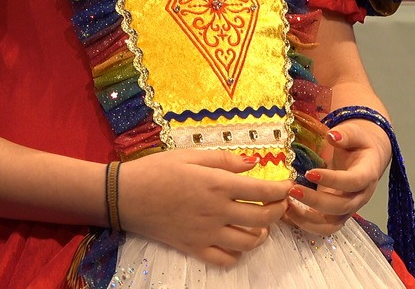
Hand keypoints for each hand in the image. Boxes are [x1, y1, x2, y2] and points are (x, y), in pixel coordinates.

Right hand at [118, 149, 290, 267]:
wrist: (126, 196)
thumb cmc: (156, 170)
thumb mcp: (189, 155)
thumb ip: (224, 160)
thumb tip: (253, 163)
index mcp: (216, 185)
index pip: (262, 190)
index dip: (281, 189)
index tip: (288, 185)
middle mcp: (216, 212)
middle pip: (262, 218)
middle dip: (279, 210)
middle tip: (280, 202)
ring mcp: (206, 233)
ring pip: (249, 242)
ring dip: (263, 233)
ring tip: (261, 222)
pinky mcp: (195, 248)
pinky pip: (226, 259)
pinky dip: (238, 253)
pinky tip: (238, 240)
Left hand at [283, 121, 390, 235]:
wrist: (368, 159)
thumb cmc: (359, 144)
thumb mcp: (355, 133)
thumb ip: (346, 134)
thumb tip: (332, 135)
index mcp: (367, 175)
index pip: (353, 182)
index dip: (333, 180)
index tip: (310, 173)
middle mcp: (360, 196)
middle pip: (341, 207)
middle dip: (315, 201)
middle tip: (291, 190)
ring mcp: (349, 208)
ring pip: (332, 224)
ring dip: (308, 219)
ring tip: (286, 206)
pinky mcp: (337, 215)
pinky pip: (323, 227)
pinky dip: (305, 224)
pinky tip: (287, 214)